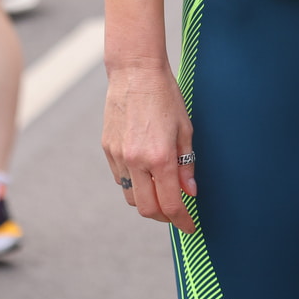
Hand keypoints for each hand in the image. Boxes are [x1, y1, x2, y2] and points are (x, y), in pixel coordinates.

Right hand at [102, 63, 198, 231]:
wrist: (135, 72)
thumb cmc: (165, 96)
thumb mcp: (185, 128)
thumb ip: (187, 164)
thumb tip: (190, 192)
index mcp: (160, 157)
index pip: (170, 203)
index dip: (182, 220)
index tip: (190, 226)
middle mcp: (136, 161)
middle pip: (146, 208)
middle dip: (163, 216)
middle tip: (176, 214)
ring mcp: (118, 156)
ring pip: (131, 196)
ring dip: (147, 201)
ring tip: (162, 192)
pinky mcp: (108, 148)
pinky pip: (121, 178)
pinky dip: (134, 183)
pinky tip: (146, 173)